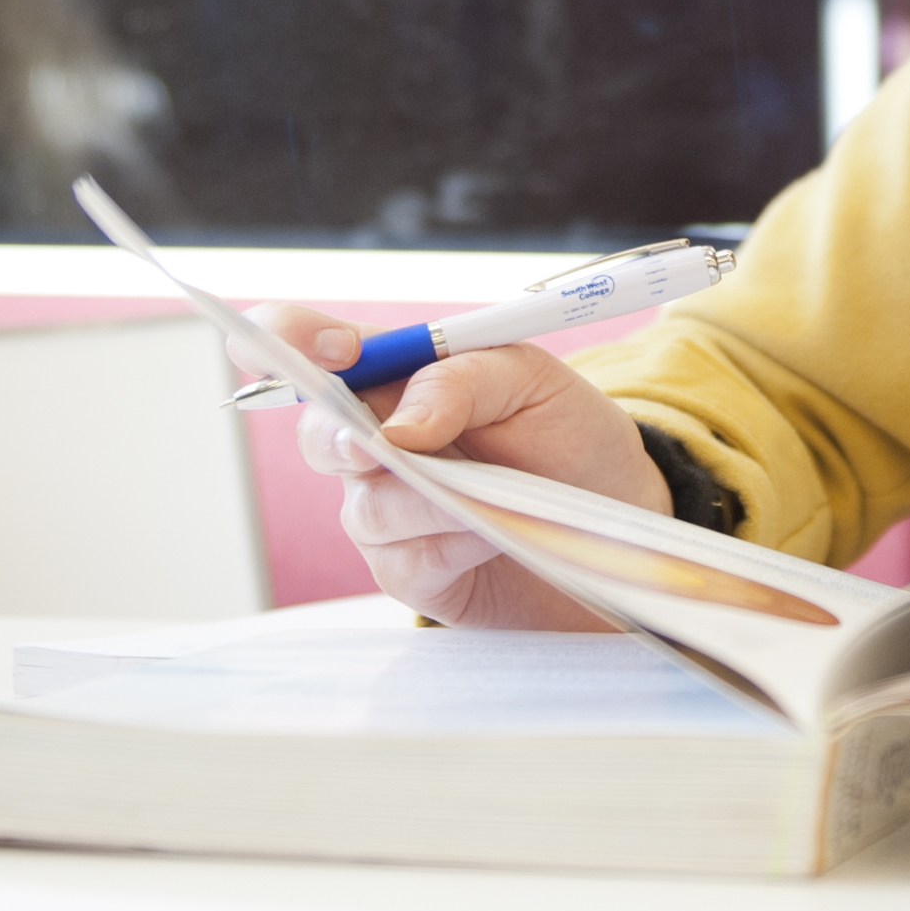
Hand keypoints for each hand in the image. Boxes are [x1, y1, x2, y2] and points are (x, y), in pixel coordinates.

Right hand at [247, 308, 673, 633]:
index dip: (292, 339)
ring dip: (427, 500)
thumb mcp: (531, 380)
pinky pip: (403, 561)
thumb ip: (460, 380)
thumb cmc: (567, 437)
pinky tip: (490, 533)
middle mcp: (378, 440)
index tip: (334, 351)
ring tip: (489, 493)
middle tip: (377, 446)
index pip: (309, 346)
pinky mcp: (412, 570)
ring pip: (366, 506)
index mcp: (398, 375)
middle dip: (341, 438)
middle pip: (318, 434)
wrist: (617, 517)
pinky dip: (451, 544)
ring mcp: (389, 509)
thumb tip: (398, 425)